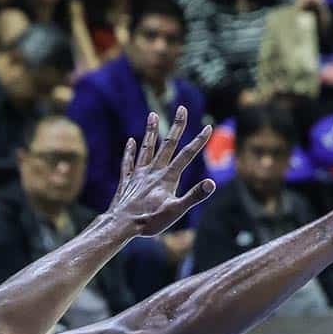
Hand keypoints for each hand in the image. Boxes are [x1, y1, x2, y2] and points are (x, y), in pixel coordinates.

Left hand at [101, 108, 215, 236]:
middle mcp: (153, 171)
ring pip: (147, 148)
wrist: (121, 225)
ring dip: (151, 131)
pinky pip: (128, 162)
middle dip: (177, 126)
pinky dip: (130, 151)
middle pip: (167, 144)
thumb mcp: (176, 211)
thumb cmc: (150, 221)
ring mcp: (138, 175)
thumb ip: (194, 196)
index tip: (208, 127)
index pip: (186, 155)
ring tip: (152, 114)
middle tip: (181, 108)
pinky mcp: (127, 181)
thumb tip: (212, 183)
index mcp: (167, 177)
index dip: (198, 141)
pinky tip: (131, 141)